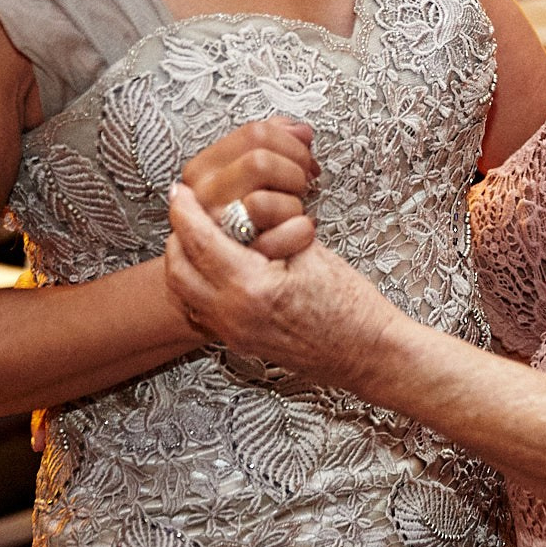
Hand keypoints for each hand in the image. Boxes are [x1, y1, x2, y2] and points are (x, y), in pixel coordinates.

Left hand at [164, 183, 398, 391]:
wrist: (368, 354)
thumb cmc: (352, 308)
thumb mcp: (312, 255)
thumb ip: (270, 233)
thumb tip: (243, 215)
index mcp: (251, 289)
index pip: (199, 241)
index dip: (185, 211)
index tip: (182, 192)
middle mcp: (233, 317)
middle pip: (178, 270)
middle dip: (177, 236)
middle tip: (188, 211)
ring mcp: (234, 334)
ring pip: (184, 293)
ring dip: (185, 262)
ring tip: (202, 237)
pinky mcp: (240, 342)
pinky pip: (201, 311)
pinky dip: (198, 285)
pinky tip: (219, 269)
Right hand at [178, 117, 318, 258]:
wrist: (229, 271)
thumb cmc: (246, 218)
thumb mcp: (249, 174)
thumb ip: (273, 142)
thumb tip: (300, 131)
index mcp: (204, 168)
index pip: (256, 132)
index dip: (292, 142)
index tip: (302, 158)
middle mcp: (202, 196)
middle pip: (260, 161)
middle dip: (294, 171)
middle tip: (301, 185)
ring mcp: (216, 228)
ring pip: (263, 201)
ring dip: (293, 203)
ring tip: (294, 211)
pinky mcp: (235, 260)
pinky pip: (276, 238)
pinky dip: (299, 232)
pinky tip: (298, 232)